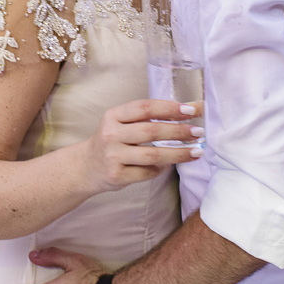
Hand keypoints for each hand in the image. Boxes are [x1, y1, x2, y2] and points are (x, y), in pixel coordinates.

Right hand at [84, 100, 203, 192]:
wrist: (85, 167)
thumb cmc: (112, 142)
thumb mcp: (122, 124)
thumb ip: (149, 117)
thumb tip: (190, 109)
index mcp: (113, 116)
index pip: (145, 107)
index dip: (169, 108)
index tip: (191, 110)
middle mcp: (110, 134)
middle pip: (151, 131)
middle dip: (179, 131)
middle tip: (199, 132)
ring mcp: (112, 156)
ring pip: (153, 155)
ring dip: (178, 153)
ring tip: (196, 152)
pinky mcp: (116, 175)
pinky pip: (147, 172)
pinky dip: (161, 169)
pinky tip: (169, 165)